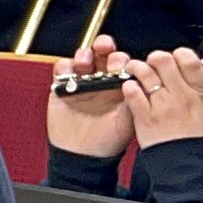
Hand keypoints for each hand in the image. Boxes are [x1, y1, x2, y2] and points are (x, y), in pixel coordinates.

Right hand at [48, 36, 135, 158]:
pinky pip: (62, 71)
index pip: (122, 63)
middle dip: (104, 46)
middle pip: (102, 54)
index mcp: (120, 86)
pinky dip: (64, 67)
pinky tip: (68, 74)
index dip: (121, 59)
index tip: (121, 64)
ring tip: (85, 62)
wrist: (84, 155)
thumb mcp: (129, 120)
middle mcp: (101, 81)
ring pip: (83, 58)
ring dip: (84, 54)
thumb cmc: (109, 140)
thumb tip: (140, 80)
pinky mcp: (62, 88)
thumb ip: (135, 99)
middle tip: (104, 47)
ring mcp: (81, 83)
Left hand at [118, 46, 202, 148]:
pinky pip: (132, 92)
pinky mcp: (145, 117)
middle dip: (155, 57)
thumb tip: (199, 79)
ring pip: (145, 73)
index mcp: (200, 93)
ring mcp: (161, 105)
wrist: (190, 166)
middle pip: (164, 61)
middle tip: (152, 62)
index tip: (174, 57)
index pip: (189, 60)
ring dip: (137, 67)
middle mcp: (181, 95)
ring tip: (134, 70)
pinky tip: (129, 88)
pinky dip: (128, 86)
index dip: (179, 53)